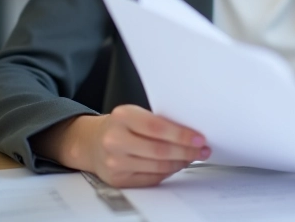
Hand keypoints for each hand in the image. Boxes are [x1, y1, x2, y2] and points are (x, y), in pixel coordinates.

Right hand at [33, 105, 210, 187]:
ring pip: (157, 166)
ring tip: (192, 157)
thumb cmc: (119, 126)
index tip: (199, 138)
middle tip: (202, 150)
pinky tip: (176, 165)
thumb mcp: (134, 115)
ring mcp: (115, 162)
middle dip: (186, 151)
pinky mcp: (118, 179)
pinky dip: (168, 172)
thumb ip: (158, 122)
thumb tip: (191, 134)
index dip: (182, 135)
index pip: (157, 127)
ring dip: (180, 163)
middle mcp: (115, 140)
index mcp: (122, 117)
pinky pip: (151, 178)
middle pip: (159, 150)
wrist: (91, 142)